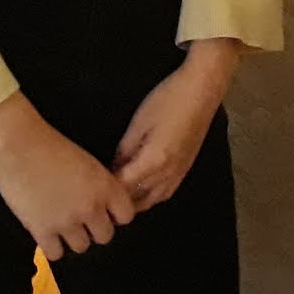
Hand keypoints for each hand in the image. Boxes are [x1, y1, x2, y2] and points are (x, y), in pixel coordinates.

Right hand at [0, 93, 133, 259]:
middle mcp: (91, 207)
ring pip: (82, 247)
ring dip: (74, 238)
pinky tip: (47, 232)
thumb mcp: (87, 162)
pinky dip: (53, 246)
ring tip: (62, 224)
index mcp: (105, 186)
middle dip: (95, 228)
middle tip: (82, 219)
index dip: (116, 215)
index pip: (126, 216)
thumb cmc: (51, 145)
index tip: (106, 212)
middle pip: (105, 236)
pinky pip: (56, 254)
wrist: (18, 146)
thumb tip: (104, 205)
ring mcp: (66, 221)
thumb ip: (100, 185)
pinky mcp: (41, 231)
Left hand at [115, 39, 241, 212]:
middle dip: (117, 201)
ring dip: (133, 203)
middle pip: (137, 200)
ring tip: (116, 197)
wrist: (203, 90)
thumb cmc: (168, 100)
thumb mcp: (139, 122)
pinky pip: (164, 194)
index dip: (105, 190)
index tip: (90, 189)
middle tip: (99, 195)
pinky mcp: (185, 168)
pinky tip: (140, 190)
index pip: (123, 187)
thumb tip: (113, 168)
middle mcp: (167, 174)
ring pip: (152, 201)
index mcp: (153, 161)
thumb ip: (124, 150)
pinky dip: (149, 197)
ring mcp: (179, 174)